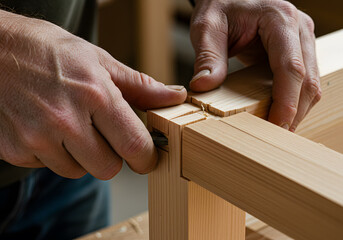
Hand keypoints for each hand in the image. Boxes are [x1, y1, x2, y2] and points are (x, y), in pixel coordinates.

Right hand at [0, 11, 185, 178]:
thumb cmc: (48, 51)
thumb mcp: (99, 61)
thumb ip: (140, 86)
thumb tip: (175, 96)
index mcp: (95, 95)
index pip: (134, 146)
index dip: (146, 158)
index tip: (147, 158)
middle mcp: (65, 121)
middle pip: (108, 168)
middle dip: (113, 156)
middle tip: (106, 137)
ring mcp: (36, 138)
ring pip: (78, 171)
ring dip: (82, 156)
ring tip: (72, 126)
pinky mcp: (15, 149)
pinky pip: (49, 166)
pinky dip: (54, 153)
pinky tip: (48, 128)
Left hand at [189, 0, 320, 130]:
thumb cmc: (220, 5)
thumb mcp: (207, 26)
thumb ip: (207, 56)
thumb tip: (204, 87)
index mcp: (280, 19)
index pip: (291, 66)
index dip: (286, 101)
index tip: (276, 125)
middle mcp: (299, 29)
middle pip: (307, 79)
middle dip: (294, 111)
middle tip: (276, 137)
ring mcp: (301, 40)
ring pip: (310, 83)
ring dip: (296, 109)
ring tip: (276, 131)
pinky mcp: (297, 50)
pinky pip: (303, 81)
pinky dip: (293, 101)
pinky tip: (278, 115)